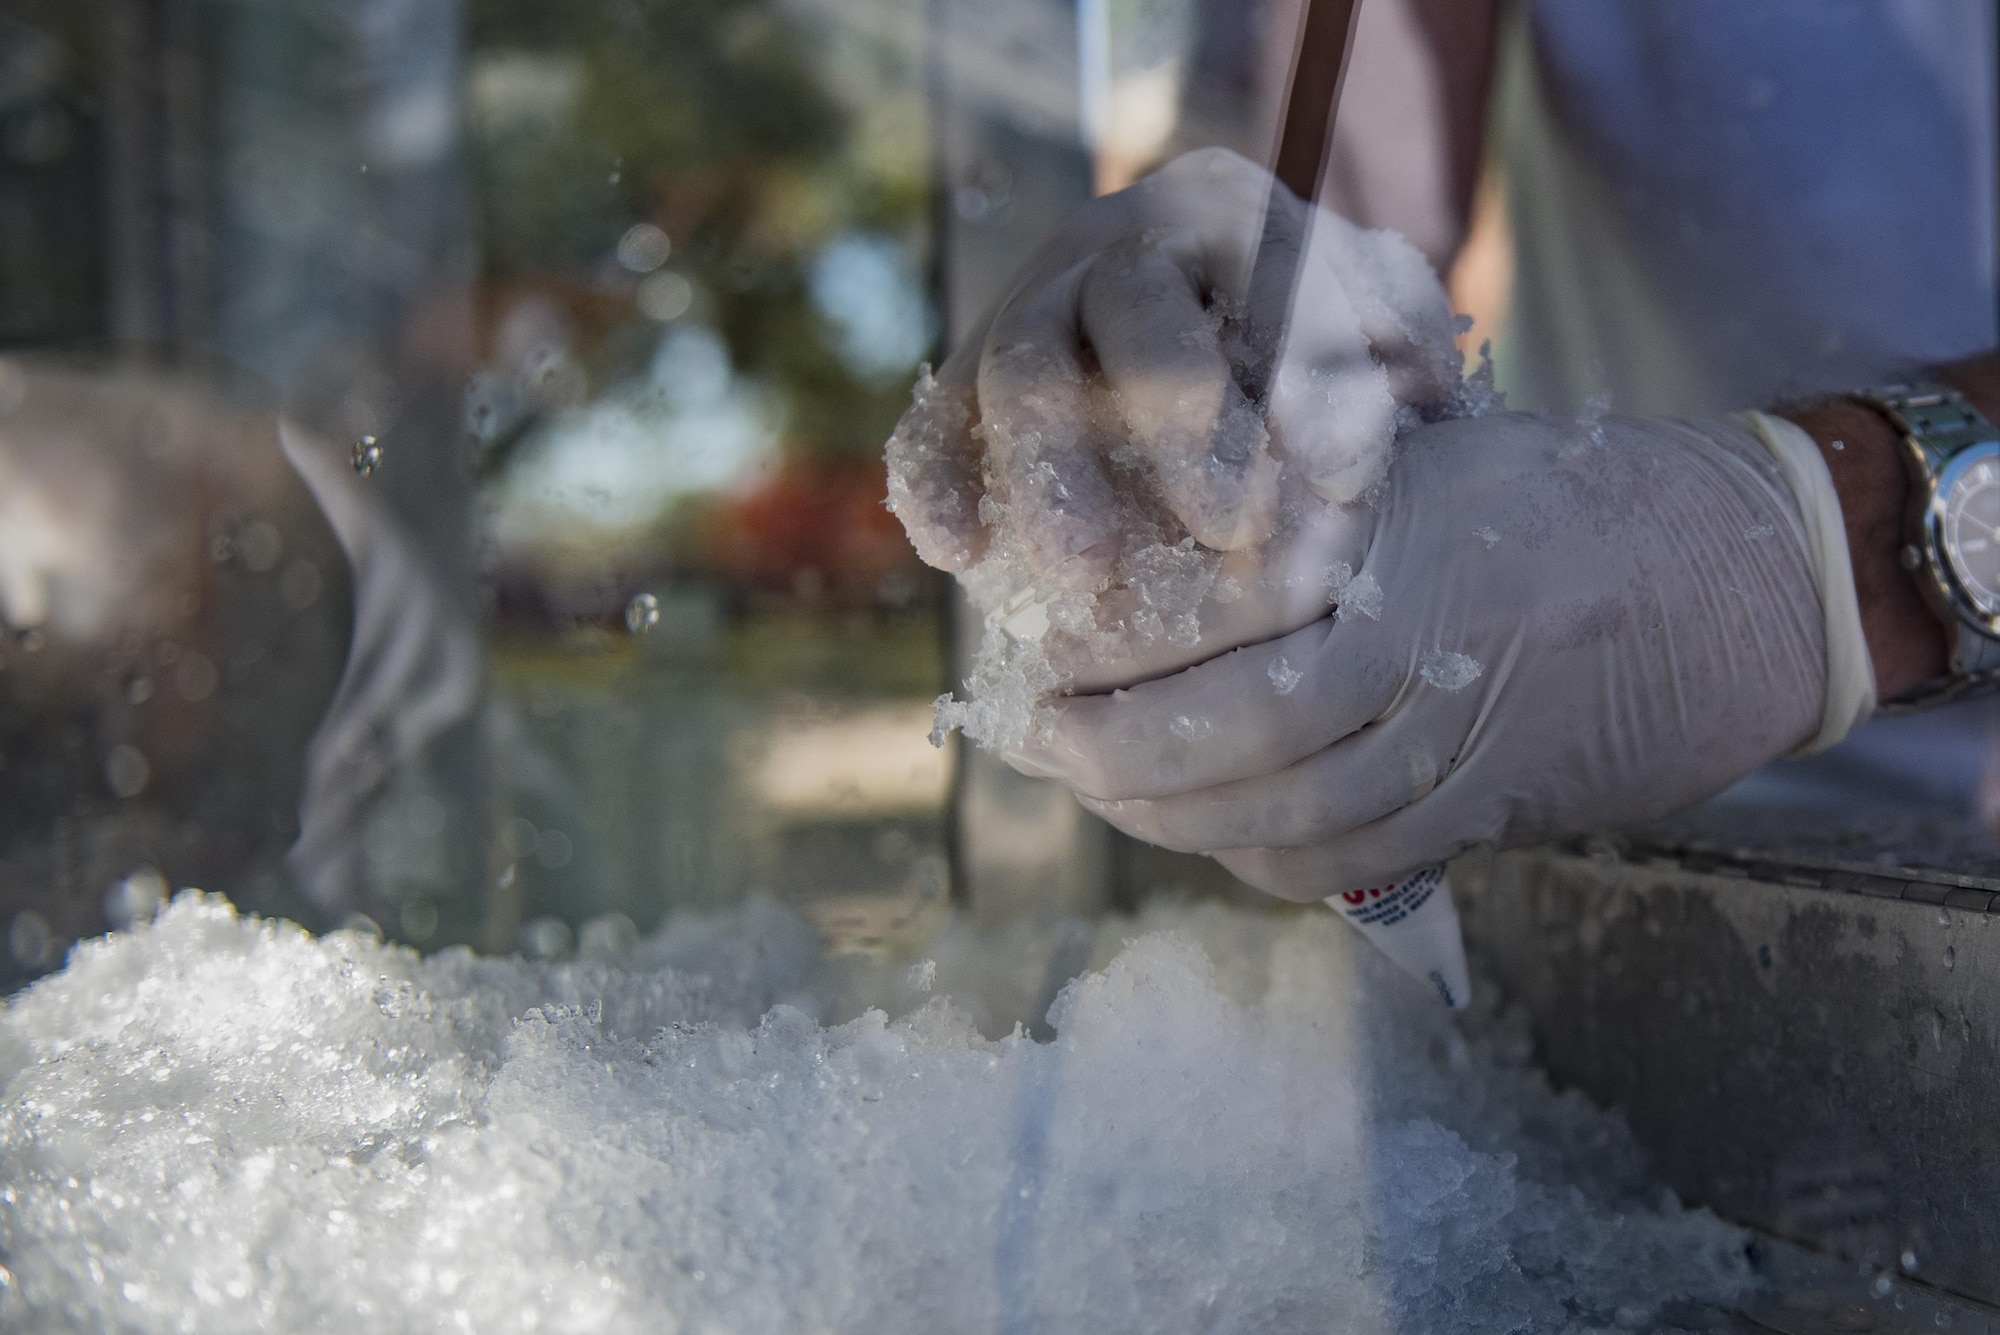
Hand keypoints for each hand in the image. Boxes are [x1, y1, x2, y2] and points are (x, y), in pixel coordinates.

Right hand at [886, 149, 1466, 691]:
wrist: (1209, 355)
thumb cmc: (1317, 355)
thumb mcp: (1380, 326)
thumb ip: (1399, 341)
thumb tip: (1392, 399)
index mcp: (1225, 212)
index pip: (1264, 266)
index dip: (1306, 367)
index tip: (1348, 476)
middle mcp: (1116, 242)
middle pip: (1129, 310)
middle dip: (1181, 424)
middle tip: (1234, 528)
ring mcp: (1030, 305)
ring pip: (1020, 365)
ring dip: (1051, 472)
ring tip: (1088, 572)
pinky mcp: (966, 383)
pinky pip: (932, 421)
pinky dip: (935, 482)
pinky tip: (959, 555)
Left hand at [1008, 411, 1830, 898]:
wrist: (1744, 578)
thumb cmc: (1569, 494)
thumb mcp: (1431, 453)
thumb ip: (1306, 493)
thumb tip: (1149, 536)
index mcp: (1405, 539)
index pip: (1227, 608)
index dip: (1123, 645)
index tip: (1045, 647)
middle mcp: (1430, 649)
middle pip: (1243, 731)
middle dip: (1120, 748)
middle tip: (1040, 738)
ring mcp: (1464, 747)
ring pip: (1285, 814)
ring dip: (1169, 815)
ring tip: (1096, 786)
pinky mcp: (1489, 814)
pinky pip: (1346, 863)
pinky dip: (1255, 860)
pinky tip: (1200, 835)